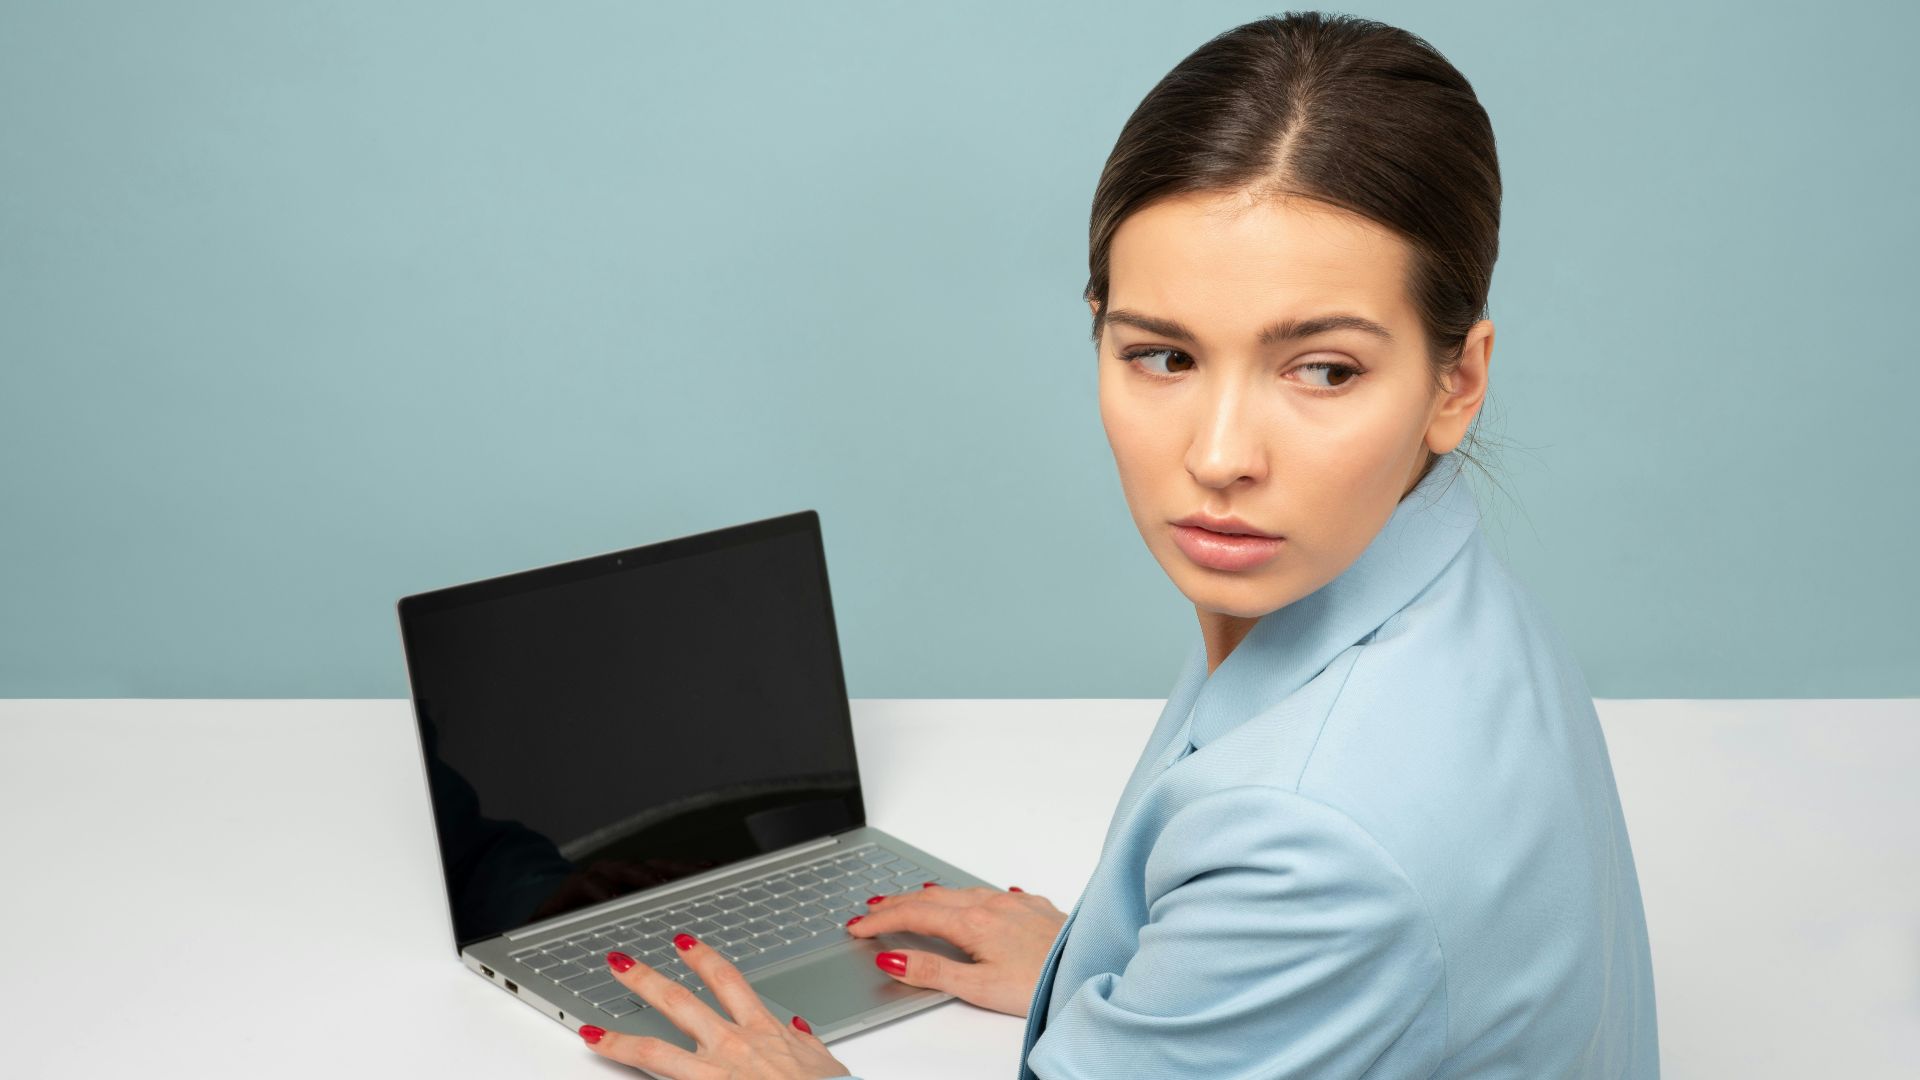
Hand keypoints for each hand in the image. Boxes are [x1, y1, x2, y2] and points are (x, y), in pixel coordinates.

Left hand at [578, 935, 850, 1078]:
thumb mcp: (823, 1062)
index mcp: (763, 1031)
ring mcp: (714, 1074)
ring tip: (590, 1031)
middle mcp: (732, 1046)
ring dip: (618, 1038)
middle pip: (678, 1002)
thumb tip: (797, 1028)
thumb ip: (805, 1042)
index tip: (682, 944)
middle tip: (620, 963)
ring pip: (655, 1051)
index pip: (727, 981)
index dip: (701, 958)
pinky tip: (609, 1071)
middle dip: (645, 979)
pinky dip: (635, 1076)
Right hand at [846, 884, 1067, 1016]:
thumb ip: (932, 971)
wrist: (1092, 972)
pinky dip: (966, 896)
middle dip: (897, 902)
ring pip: (961, 892)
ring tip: (909, 901)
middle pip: (933, 897)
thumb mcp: (979, 988)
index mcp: (975, 922)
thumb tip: (892, 958)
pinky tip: (969, 901)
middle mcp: (994, 904)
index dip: (881, 920)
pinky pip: (990, 893)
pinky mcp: (1036, 907)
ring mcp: (1016, 903)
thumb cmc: (1043, 985)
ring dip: (929, 897)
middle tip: (870, 910)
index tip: (857, 926)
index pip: (914, 915)